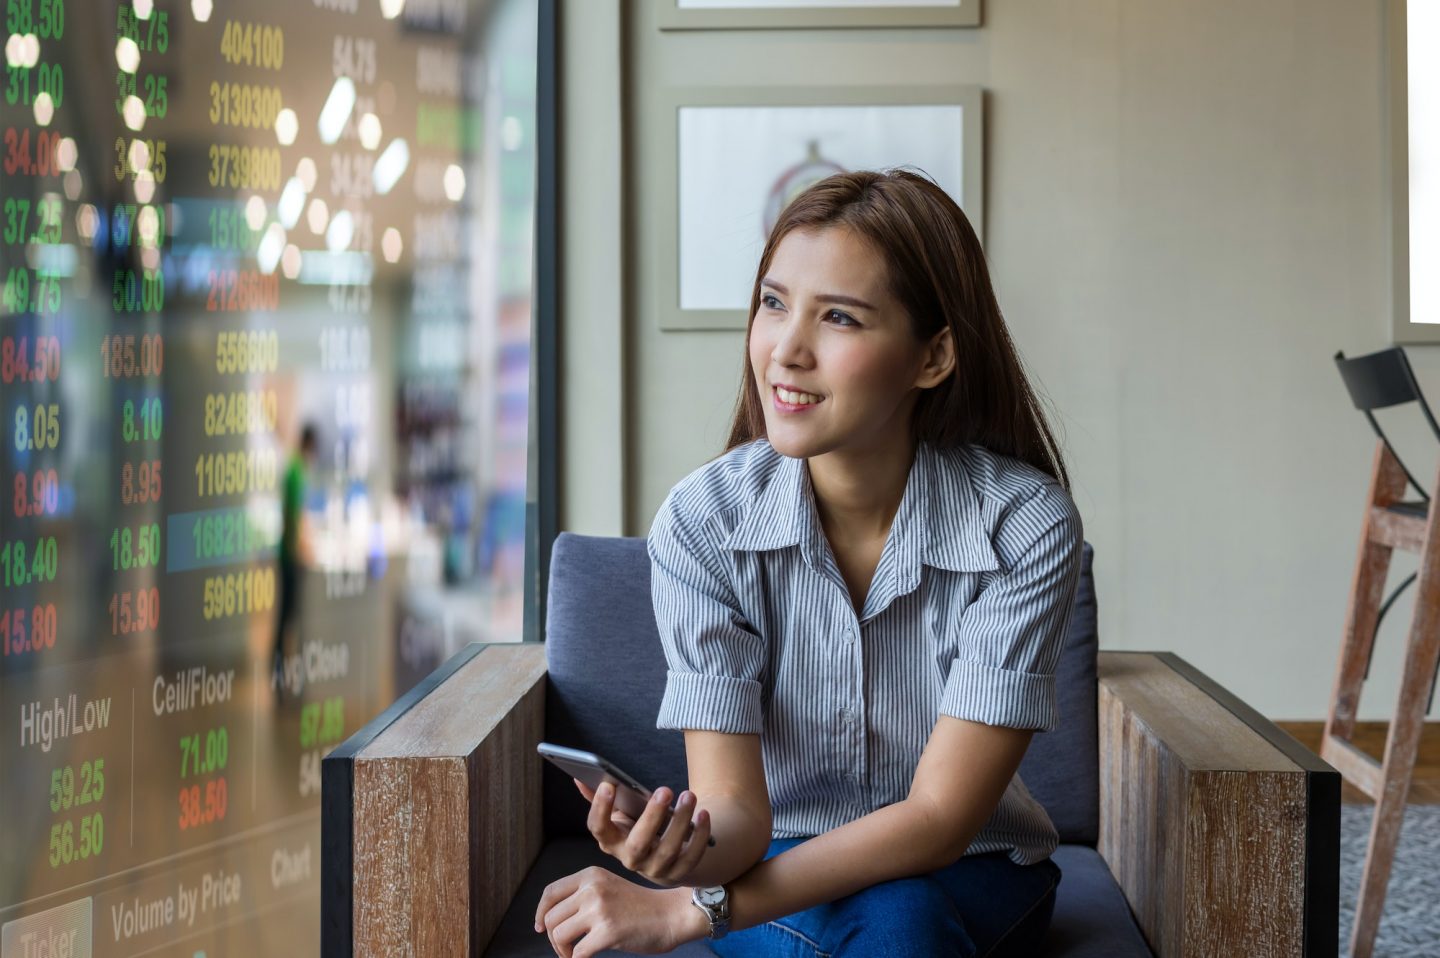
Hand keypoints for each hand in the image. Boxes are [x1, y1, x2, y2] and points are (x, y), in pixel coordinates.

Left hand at [533, 866, 706, 957]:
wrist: (671, 915)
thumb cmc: (640, 907)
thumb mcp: (609, 888)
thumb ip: (583, 896)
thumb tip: (548, 920)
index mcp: (591, 875)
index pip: (550, 893)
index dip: (540, 913)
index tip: (540, 927)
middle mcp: (592, 888)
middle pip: (551, 917)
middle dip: (553, 939)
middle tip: (566, 949)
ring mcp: (599, 909)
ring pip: (558, 934)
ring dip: (562, 951)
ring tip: (574, 955)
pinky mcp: (607, 932)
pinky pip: (577, 953)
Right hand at [575, 779, 711, 886]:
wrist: (661, 858)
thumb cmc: (637, 829)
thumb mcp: (620, 815)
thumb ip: (602, 798)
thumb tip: (579, 777)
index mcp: (612, 842)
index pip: (600, 829)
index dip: (601, 809)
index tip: (608, 785)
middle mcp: (631, 859)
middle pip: (638, 844)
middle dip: (652, 817)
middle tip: (664, 789)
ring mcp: (655, 869)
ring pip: (668, 850)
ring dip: (681, 822)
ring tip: (689, 796)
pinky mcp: (678, 873)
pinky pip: (691, 857)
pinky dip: (699, 837)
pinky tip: (704, 814)